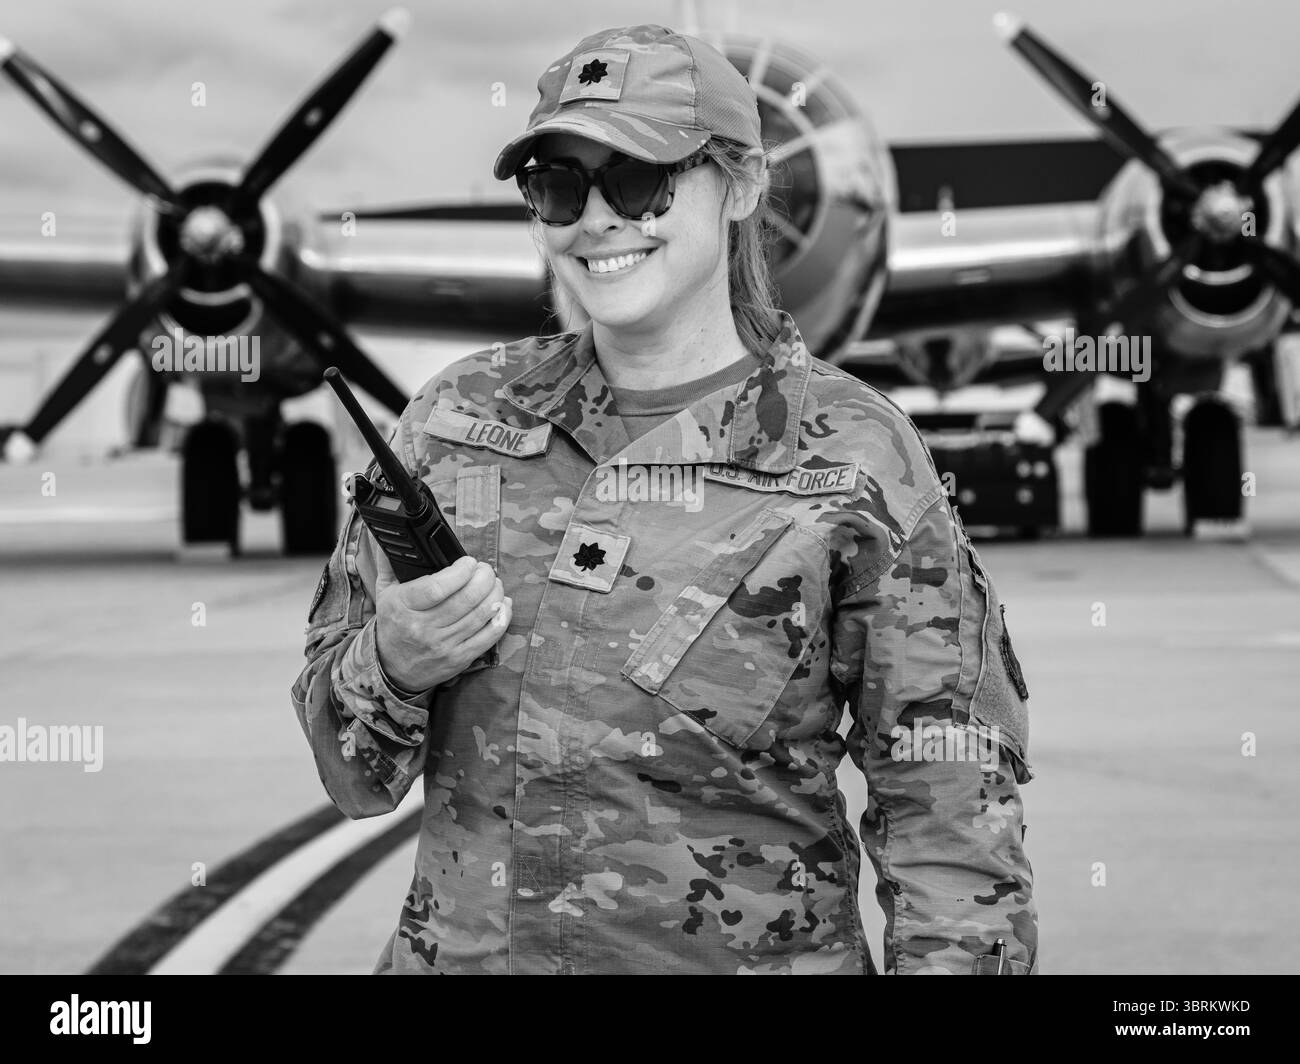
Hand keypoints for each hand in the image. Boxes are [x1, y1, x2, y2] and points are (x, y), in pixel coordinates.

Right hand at [373, 553, 511, 691]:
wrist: (391, 667)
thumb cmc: (393, 623)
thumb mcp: (384, 593)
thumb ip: (390, 562)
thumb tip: (393, 532)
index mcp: (404, 606)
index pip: (437, 587)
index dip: (460, 572)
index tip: (469, 562)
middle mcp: (423, 627)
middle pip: (466, 599)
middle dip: (484, 578)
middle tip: (485, 569)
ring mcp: (443, 645)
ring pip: (480, 615)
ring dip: (495, 593)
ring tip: (494, 582)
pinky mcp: (460, 658)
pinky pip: (489, 636)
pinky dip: (502, 617)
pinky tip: (503, 604)